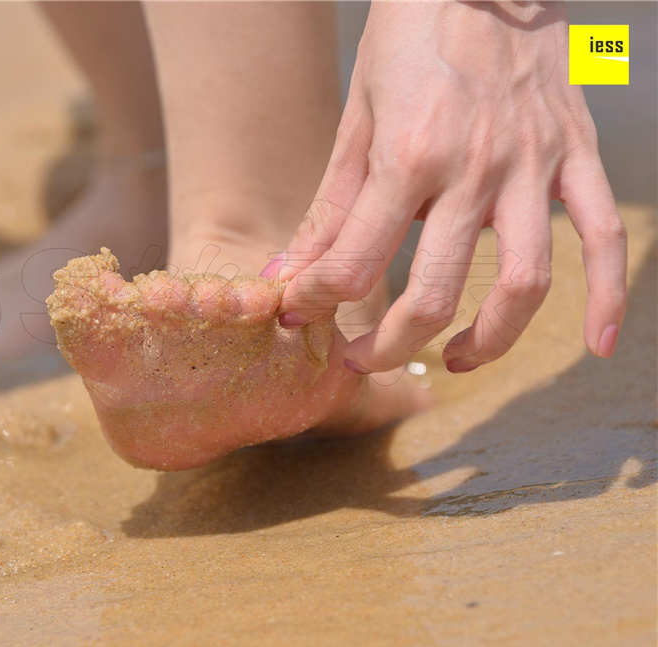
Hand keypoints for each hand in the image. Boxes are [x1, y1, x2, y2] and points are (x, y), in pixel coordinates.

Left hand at [272, 1, 625, 373]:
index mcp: (408, 156)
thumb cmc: (409, 40)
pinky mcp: (574, 157)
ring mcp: (532, 166)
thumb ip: (328, 207)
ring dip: (485, 342)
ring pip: (522, 284)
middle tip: (360, 358)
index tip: (301, 312)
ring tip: (449, 360)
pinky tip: (593, 344)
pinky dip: (606, 296)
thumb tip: (284, 274)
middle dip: (387, 344)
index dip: (316, 300)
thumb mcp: (357, 120)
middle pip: (434, 292)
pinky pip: (603, 236)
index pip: (353, 262)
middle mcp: (474, 168)